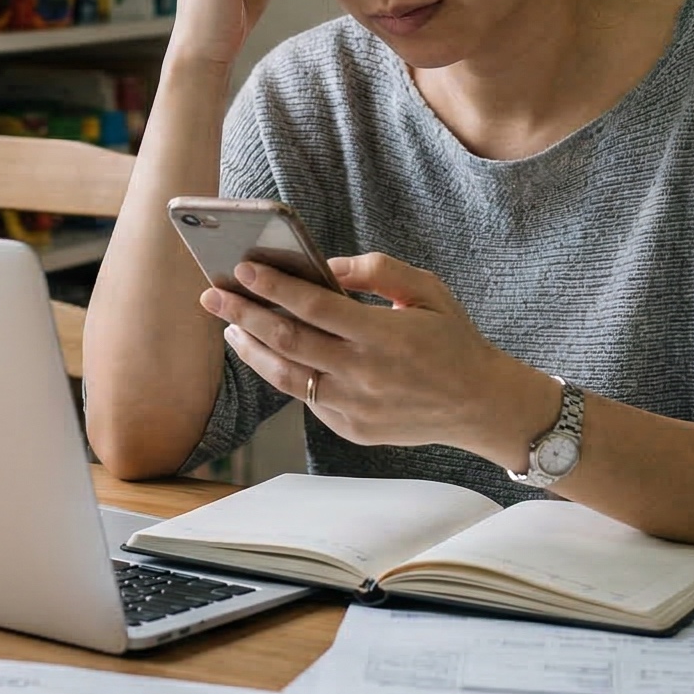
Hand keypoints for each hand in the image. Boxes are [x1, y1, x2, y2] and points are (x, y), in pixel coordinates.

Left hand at [202, 253, 557, 454]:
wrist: (481, 405)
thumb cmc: (453, 340)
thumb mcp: (428, 290)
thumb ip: (377, 270)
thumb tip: (323, 265)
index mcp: (384, 335)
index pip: (314, 306)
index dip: (274, 286)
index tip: (243, 268)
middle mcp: (364, 374)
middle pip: (288, 340)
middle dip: (243, 314)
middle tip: (212, 295)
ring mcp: (355, 407)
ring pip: (286, 376)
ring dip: (251, 349)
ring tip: (230, 327)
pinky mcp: (351, 428)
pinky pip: (305, 398)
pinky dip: (281, 373)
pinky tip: (266, 353)